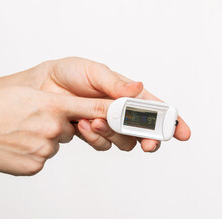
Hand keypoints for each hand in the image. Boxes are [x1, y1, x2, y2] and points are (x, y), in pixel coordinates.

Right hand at [0, 86, 111, 174]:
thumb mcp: (29, 95)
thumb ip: (55, 104)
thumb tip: (70, 117)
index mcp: (53, 105)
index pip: (93, 108)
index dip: (113, 112)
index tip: (129, 114)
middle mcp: (53, 128)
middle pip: (71, 130)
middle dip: (59, 126)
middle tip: (35, 120)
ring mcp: (45, 149)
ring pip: (56, 144)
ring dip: (43, 139)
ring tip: (21, 132)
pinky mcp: (35, 165)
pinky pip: (43, 158)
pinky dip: (33, 152)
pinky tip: (16, 145)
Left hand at [24, 57, 190, 151]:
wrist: (40, 89)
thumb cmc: (67, 74)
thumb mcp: (93, 71)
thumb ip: (115, 84)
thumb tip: (138, 88)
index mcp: (127, 93)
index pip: (155, 107)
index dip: (171, 120)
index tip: (181, 132)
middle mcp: (120, 111)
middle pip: (144, 131)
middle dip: (148, 138)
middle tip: (146, 143)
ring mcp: (107, 124)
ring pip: (124, 141)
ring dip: (114, 134)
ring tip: (95, 120)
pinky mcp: (92, 134)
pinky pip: (103, 144)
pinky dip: (95, 136)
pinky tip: (82, 124)